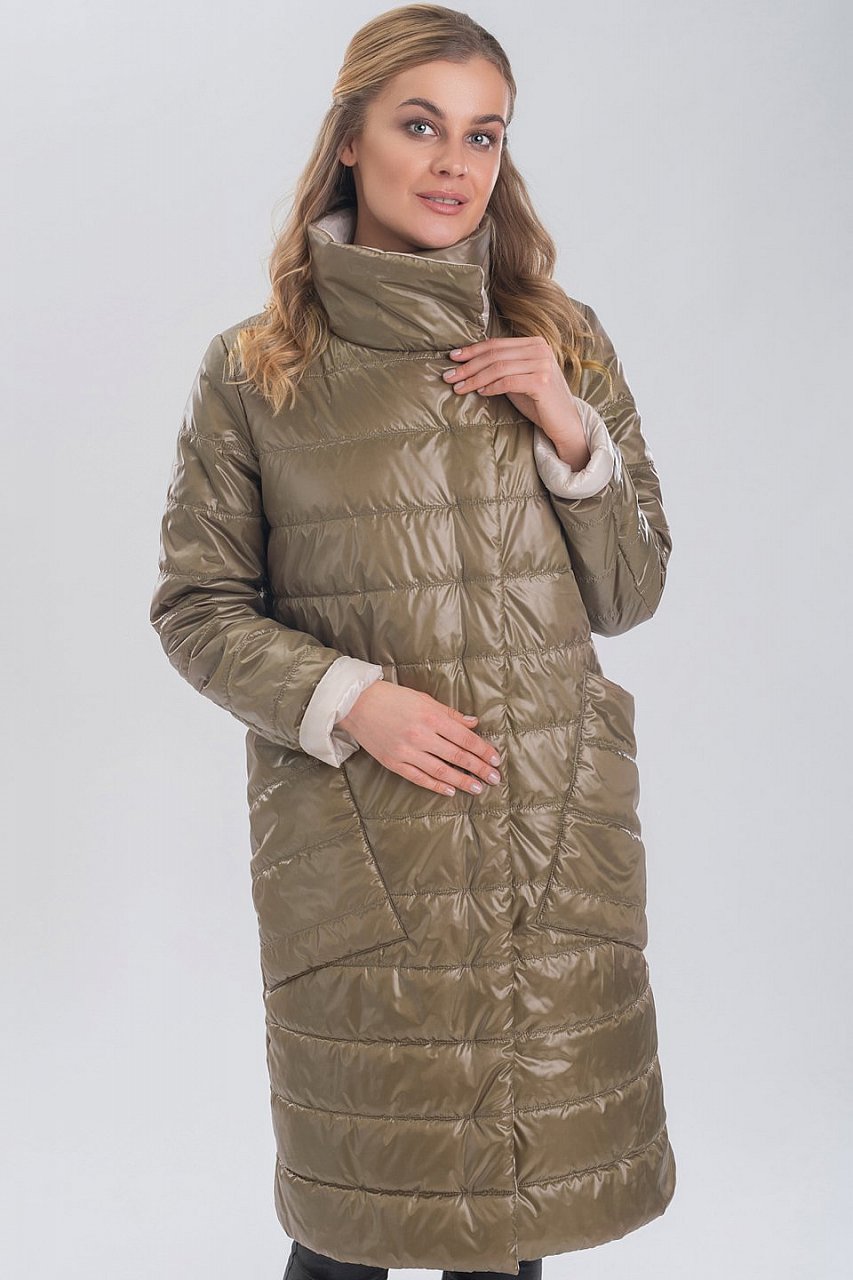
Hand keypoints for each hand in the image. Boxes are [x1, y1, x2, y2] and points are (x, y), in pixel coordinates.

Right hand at [337, 681, 501, 796]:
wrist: (358, 705)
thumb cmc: (394, 698)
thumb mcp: (424, 699)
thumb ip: (450, 714)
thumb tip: (473, 723)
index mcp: (431, 717)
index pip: (464, 738)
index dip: (482, 750)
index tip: (496, 760)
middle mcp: (421, 736)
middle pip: (457, 756)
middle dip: (478, 768)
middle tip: (495, 779)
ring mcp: (406, 751)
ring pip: (440, 771)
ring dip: (461, 781)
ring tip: (477, 788)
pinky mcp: (393, 763)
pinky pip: (419, 778)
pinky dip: (435, 786)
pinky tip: (449, 791)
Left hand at [443, 336, 590, 470]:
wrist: (563, 422)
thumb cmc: (538, 401)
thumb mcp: (518, 378)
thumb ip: (501, 367)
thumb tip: (468, 364)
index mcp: (534, 343)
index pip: (496, 344)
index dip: (472, 350)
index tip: (453, 358)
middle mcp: (539, 349)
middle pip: (494, 355)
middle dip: (468, 366)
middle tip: (448, 376)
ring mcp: (542, 364)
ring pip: (498, 368)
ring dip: (474, 378)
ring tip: (458, 387)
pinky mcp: (542, 381)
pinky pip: (508, 382)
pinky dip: (491, 387)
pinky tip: (480, 393)